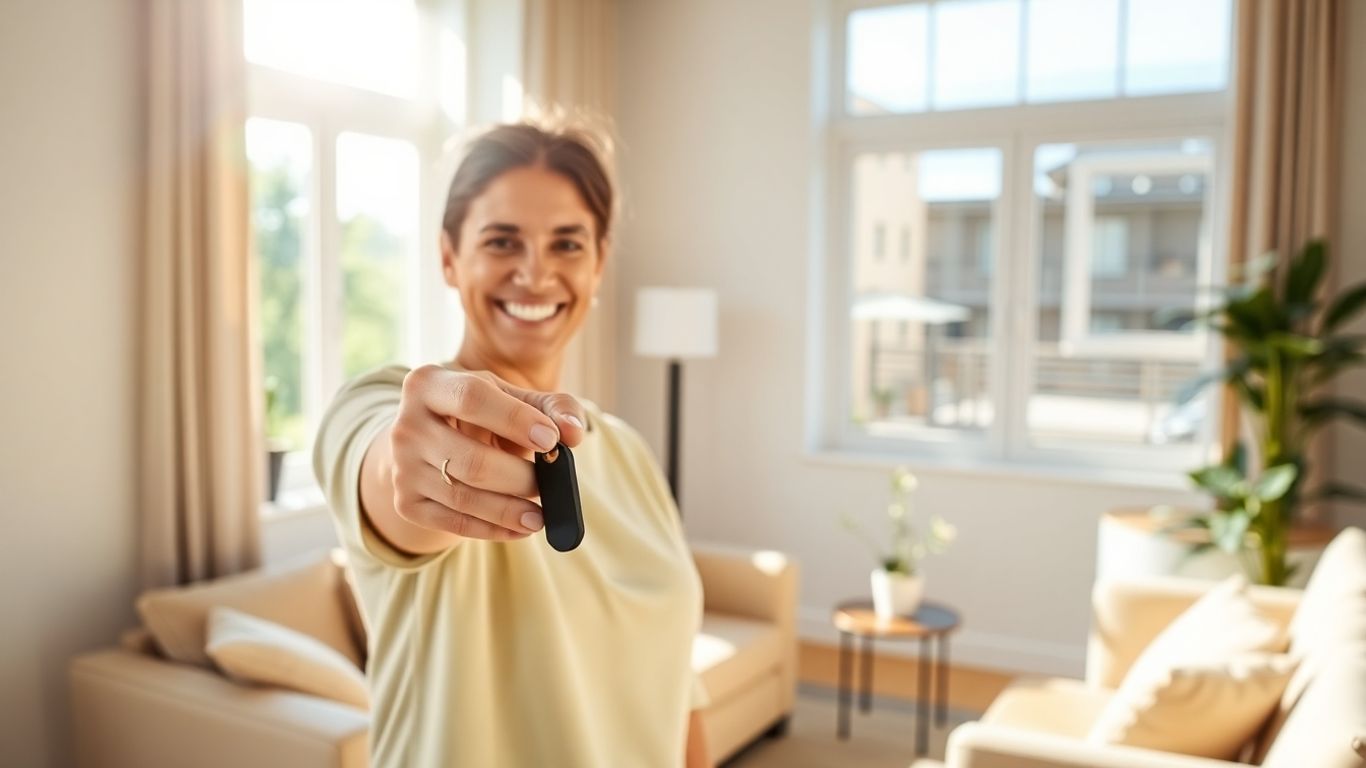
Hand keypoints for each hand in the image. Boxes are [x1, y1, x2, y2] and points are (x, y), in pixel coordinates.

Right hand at [388, 365, 586, 541]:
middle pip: (470, 459)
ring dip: (509, 511)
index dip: (515, 420)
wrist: (430, 442)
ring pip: (463, 496)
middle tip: (549, 485)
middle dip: (519, 477)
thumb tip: (573, 432)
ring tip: (542, 516)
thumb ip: (553, 407)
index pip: (472, 398)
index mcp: (427, 384)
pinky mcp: (405, 502)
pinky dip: (492, 529)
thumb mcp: (513, 397)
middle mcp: (405, 425)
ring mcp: (401, 467)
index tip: (551, 441)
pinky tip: (519, 528)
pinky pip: (453, 522)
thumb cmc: (483, 414)